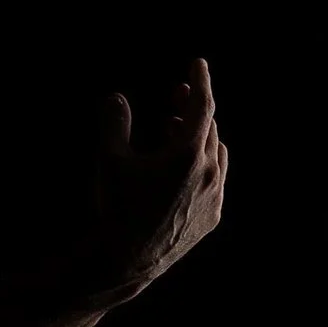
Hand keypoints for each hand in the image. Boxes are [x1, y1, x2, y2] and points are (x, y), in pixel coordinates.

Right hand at [88, 55, 226, 300]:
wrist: (125, 263)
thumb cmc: (116, 209)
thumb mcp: (109, 161)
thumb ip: (114, 124)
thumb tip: (116, 97)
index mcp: (189, 154)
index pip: (202, 106)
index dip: (200, 81)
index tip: (198, 64)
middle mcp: (210, 173)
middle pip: (209, 128)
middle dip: (194, 107)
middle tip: (177, 94)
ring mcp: (215, 197)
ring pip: (218, 154)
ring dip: (200, 136)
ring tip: (176, 129)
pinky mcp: (212, 218)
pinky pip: (217, 180)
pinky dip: (205, 163)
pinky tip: (185, 167)